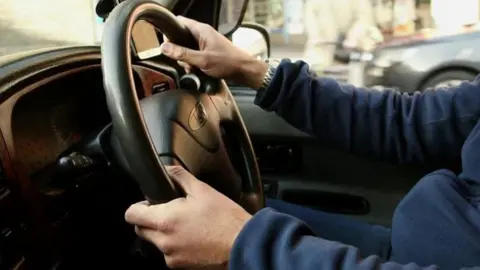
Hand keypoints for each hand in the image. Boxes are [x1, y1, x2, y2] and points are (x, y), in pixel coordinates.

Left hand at [125, 166, 251, 268]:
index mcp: (165, 220)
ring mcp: (171, 256)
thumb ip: (180, 177)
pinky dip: (176, 245)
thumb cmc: (225, 219)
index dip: (138, 206)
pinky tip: (194, 237)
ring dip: (164, 233)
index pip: (131, 215)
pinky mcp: (180, 266)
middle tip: (170, 211)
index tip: (149, 202)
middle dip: (150, 220)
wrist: (243, 245)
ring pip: (156, 242)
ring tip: (187, 224)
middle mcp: (163, 242)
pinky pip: (169, 253)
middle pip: (140, 229)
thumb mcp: (203, 190)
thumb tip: (168, 169)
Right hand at [161, 16, 267, 88]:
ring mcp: (205, 43)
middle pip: (181, 38)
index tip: (168, 46)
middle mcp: (202, 34)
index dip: (170, 32)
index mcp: (201, 30)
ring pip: (187, 49)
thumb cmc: (228, 62)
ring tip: (193, 69)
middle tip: (185, 63)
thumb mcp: (202, 60)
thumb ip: (182, 53)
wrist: (244, 70)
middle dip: (179, 52)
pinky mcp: (208, 52)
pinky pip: (194, 55)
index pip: (179, 22)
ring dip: (186, 60)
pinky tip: (197, 71)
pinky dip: (193, 63)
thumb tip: (164, 47)